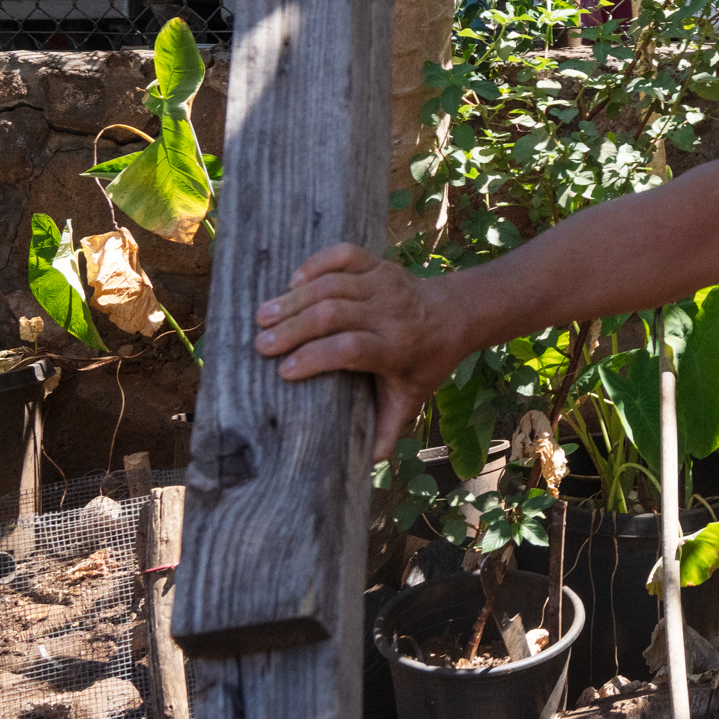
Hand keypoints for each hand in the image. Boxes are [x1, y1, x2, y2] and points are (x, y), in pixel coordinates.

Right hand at [255, 244, 463, 463]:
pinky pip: (346, 255)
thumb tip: (367, 463)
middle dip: (294, 328)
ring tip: (263, 316)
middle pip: (334, 314)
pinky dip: (318, 263)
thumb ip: (389, 427)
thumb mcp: (413, 396)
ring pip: (334, 285)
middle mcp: (390, 312)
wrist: (457, 313)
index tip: (285, 371)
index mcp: (397, 347)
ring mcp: (385, 284)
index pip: (351, 348)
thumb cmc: (427, 360)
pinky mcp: (380, 264)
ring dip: (295, 299)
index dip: (316, 357)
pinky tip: (293, 280)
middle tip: (260, 344)